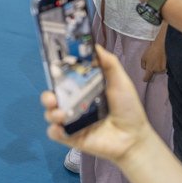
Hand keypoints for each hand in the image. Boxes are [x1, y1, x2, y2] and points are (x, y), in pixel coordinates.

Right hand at [41, 45, 152, 163]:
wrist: (134, 136)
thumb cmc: (127, 108)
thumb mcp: (120, 81)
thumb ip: (108, 63)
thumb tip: (94, 44)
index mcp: (82, 90)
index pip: (63, 80)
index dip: (55, 75)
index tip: (54, 70)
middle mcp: (74, 105)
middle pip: (52, 97)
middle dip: (47, 96)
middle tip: (52, 97)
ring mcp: (71, 122)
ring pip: (50, 115)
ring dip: (51, 113)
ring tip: (61, 114)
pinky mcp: (71, 138)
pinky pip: (54, 134)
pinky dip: (54, 131)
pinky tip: (61, 129)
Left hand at [140, 37, 166, 81]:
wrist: (162, 46)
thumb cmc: (152, 51)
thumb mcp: (143, 57)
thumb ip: (143, 65)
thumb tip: (145, 68)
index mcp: (150, 69)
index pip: (147, 77)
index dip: (146, 79)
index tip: (144, 80)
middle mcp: (157, 71)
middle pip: (154, 72)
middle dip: (153, 68)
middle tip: (153, 60)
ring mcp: (163, 69)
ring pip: (159, 69)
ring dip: (158, 66)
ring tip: (157, 58)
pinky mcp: (169, 66)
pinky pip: (164, 67)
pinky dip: (163, 64)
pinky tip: (162, 58)